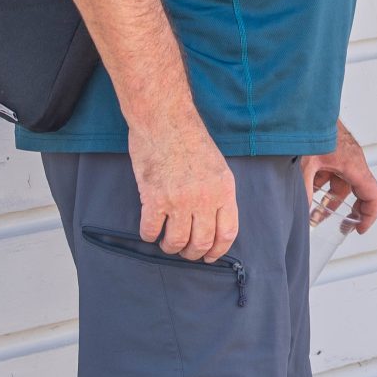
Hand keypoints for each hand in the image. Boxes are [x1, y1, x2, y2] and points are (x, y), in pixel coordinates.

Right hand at [131, 113, 237, 261]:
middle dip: (192, 253)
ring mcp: (179, 200)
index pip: (227, 232)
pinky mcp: (154, 198)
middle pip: (202, 242)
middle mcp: (204, 198)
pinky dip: (149, 236)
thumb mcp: (217, 166)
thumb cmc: (190, 139)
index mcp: (224, 189)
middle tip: (185, 251)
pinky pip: (151, 231)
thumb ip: (218, 193)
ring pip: (177, 242)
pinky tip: (150, 231)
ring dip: (171, 248)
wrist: (165, 120)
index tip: (210, 257)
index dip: (218, 251)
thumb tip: (214, 220)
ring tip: (167, 243)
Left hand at [303, 121, 376, 234]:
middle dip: (347, 210)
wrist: (303, 106)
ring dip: (330, 197)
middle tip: (340, 225)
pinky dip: (322, 183)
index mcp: (353, 164)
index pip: (372, 194)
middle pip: (357, 190)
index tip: (360, 228)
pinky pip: (331, 172)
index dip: (369, 215)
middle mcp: (351, 160)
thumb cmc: (310, 126)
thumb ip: (304, 192)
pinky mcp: (330, 150)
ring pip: (341, 181)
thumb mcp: (304, 166)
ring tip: (315, 212)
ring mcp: (341, 155)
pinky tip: (308, 189)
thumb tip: (300, 214)